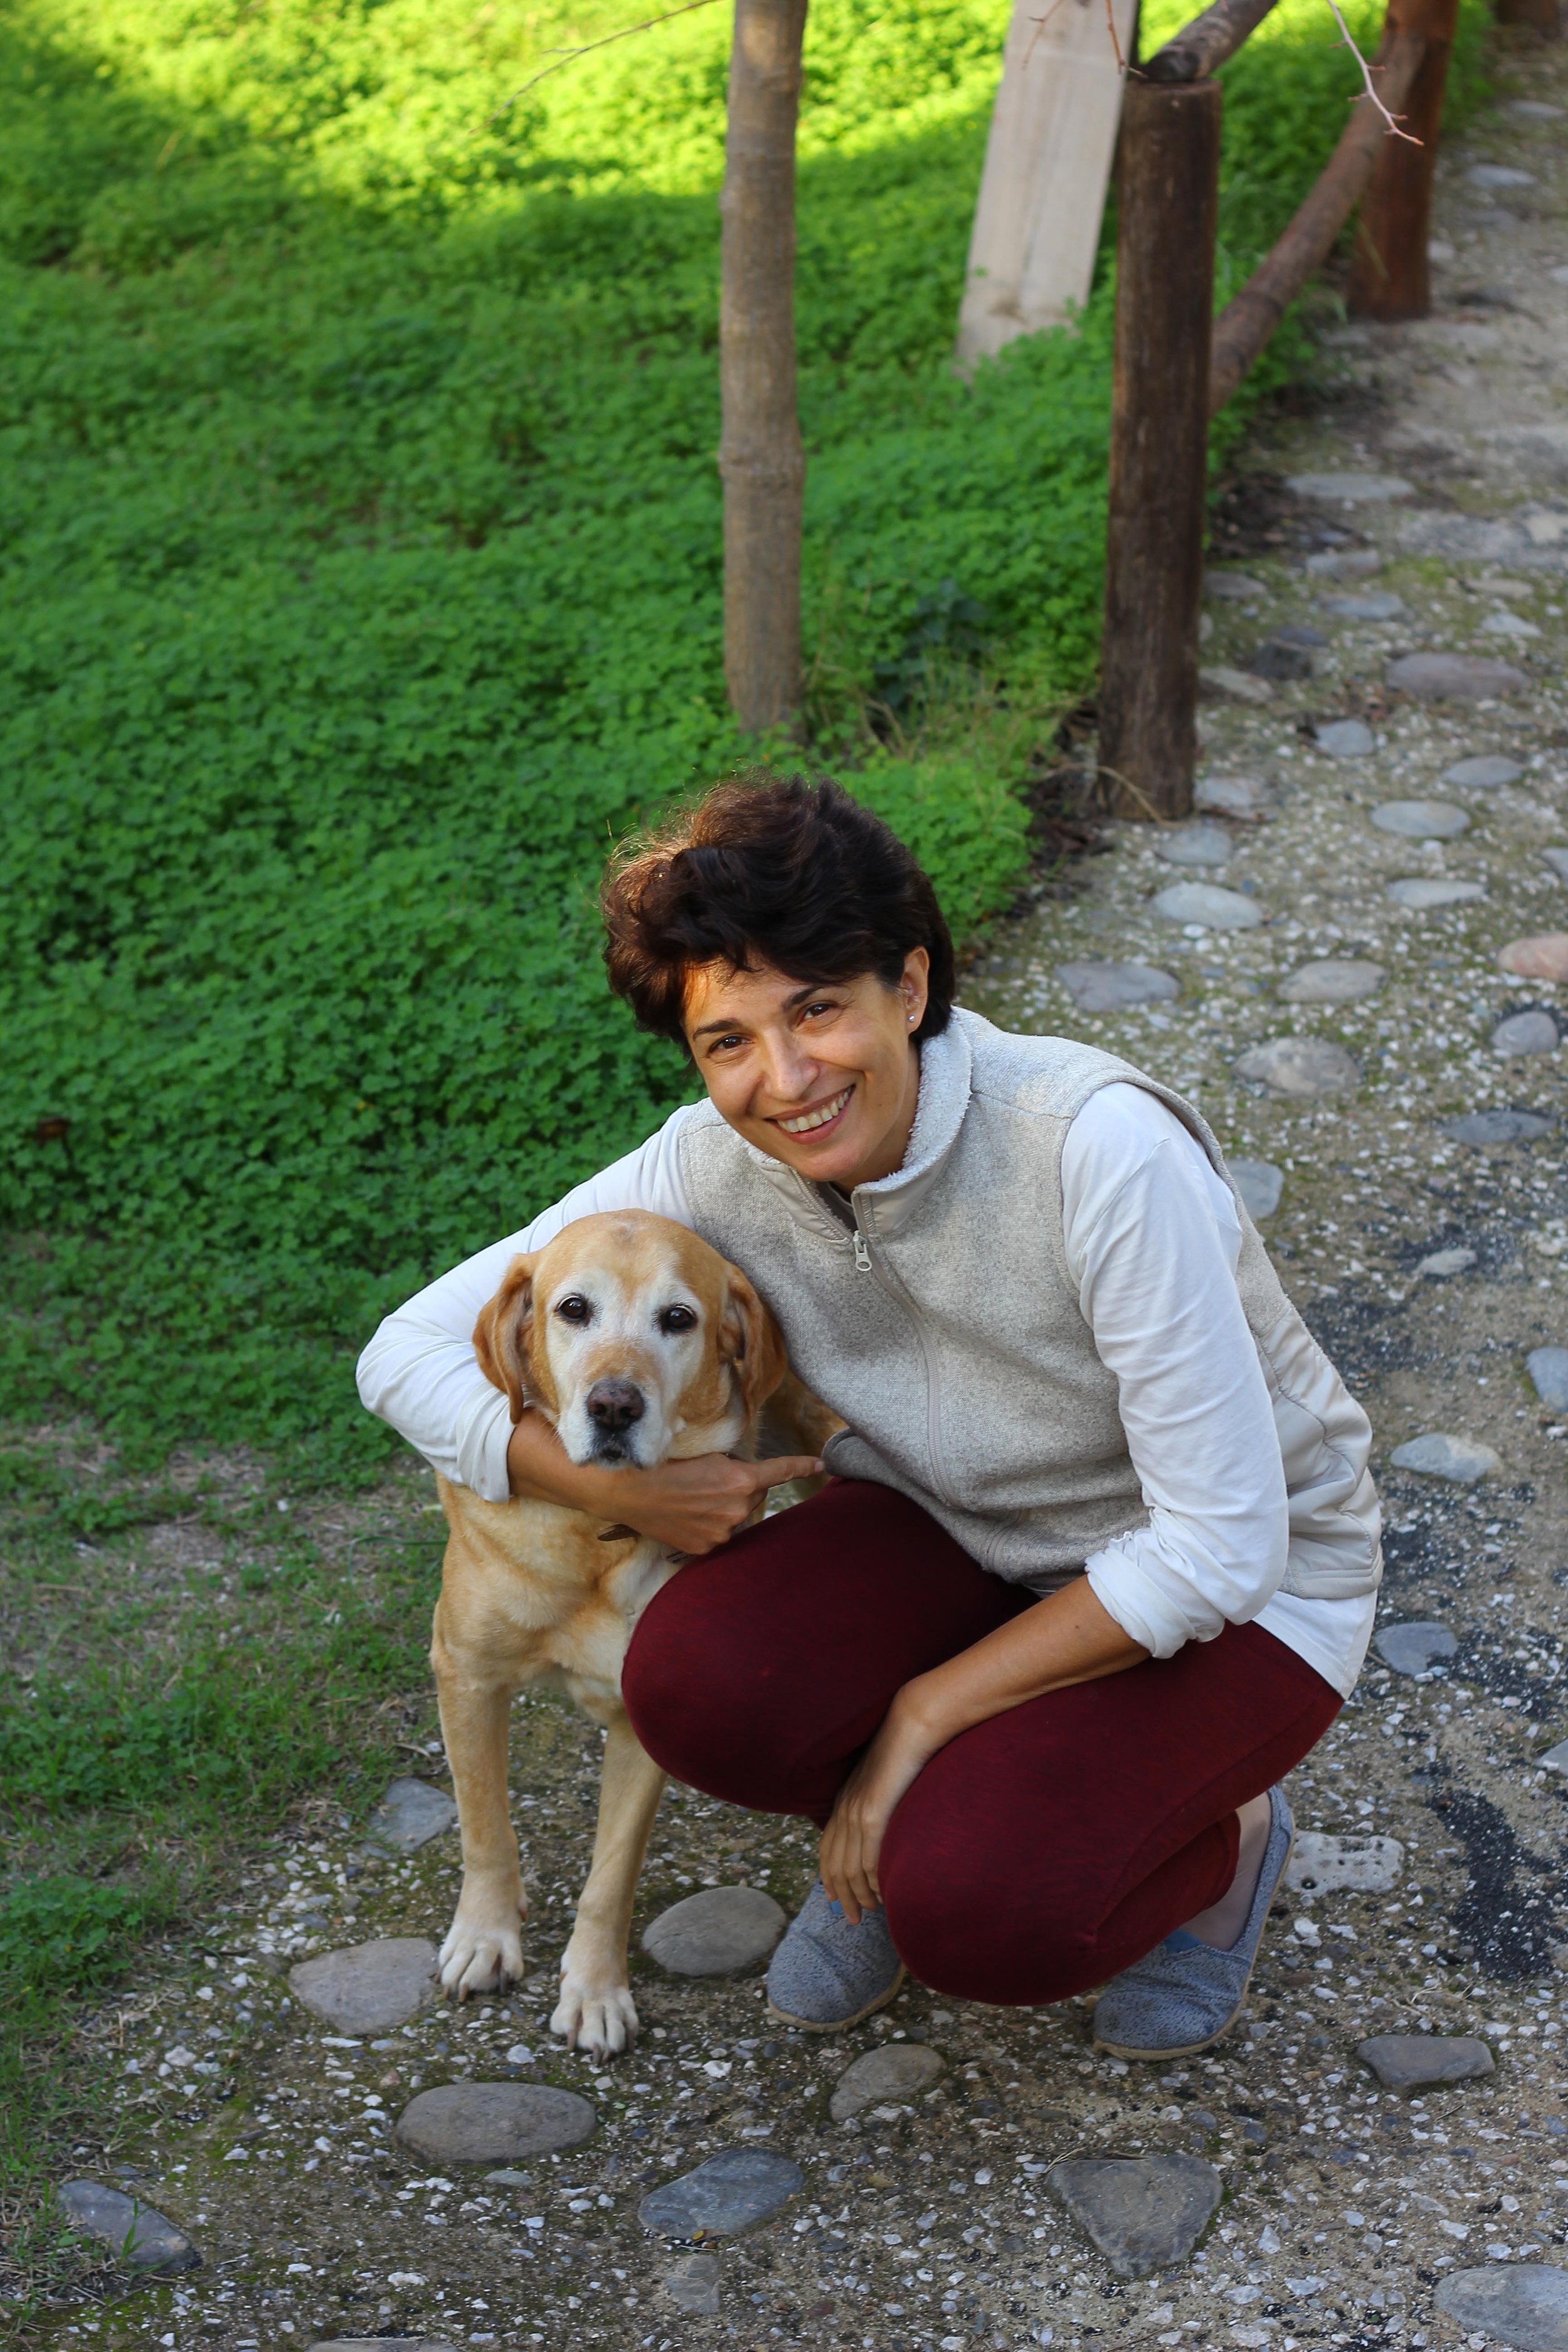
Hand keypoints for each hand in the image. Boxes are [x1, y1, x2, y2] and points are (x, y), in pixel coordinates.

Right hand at [593, 1452, 824, 1556]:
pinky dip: (710, 1523)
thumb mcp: (706, 1454)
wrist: (630, 1491)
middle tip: (710, 1479)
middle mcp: (737, 1508)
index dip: (801, 1466)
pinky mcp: (706, 1547)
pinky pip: (719, 1532)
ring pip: (737, 1515)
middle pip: (755, 1493)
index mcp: (741, 1480)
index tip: (819, 1464)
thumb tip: (743, 1476)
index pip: (780, 1471)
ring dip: (725, 1506)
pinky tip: (687, 1514)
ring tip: (693, 1497)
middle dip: (741, 1485)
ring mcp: (722, 1532)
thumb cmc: (665, 1465)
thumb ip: (734, 1466)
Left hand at [818, 1696, 937, 1926]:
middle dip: (841, 1895)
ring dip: (859, 1895)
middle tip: (852, 1919)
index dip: (828, 1876)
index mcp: (845, 1799)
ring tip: (870, 1912)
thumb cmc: (907, 1748)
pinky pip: (868, 1858)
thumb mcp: (884, 1779)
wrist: (913, 1723)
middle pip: (834, 1864)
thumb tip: (884, 1823)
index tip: (833, 1898)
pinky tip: (883, 1894)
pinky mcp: (874, 1814)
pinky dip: (873, 1882)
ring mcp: (857, 1812)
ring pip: (849, 1868)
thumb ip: (878, 1801)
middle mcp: (845, 1808)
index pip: (826, 1847)